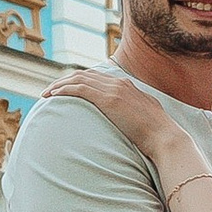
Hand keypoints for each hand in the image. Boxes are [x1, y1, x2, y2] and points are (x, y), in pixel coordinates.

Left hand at [42, 61, 182, 168]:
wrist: (165, 137)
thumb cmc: (156, 134)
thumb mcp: (144, 116)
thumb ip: (133, 111)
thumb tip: (127, 119)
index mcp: (127, 85)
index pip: (97, 76)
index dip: (79, 80)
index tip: (66, 88)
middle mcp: (119, 83)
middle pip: (84, 74)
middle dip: (65, 80)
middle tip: (50, 89)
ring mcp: (114, 89)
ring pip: (79, 78)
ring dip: (60, 84)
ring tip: (46, 93)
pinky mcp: (108, 99)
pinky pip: (79, 88)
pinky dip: (64, 89)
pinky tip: (53, 95)